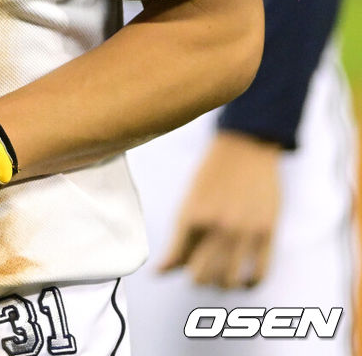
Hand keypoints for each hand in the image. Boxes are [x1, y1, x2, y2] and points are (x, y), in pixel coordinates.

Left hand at [159, 129, 281, 287]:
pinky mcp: (267, 234)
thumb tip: (163, 270)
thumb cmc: (212, 173)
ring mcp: (244, 232)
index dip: (172, 269)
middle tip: (200, 272)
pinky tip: (244, 278)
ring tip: (221, 276)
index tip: (170, 269)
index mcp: (192, 216)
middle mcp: (217, 227)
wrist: (245, 147)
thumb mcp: (189, 200)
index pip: (178, 260)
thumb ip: (180, 237)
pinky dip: (249, 284)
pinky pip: (259, 275)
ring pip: (229, 281)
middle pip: (202, 277)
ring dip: (223, 284)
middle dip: (198, 279)